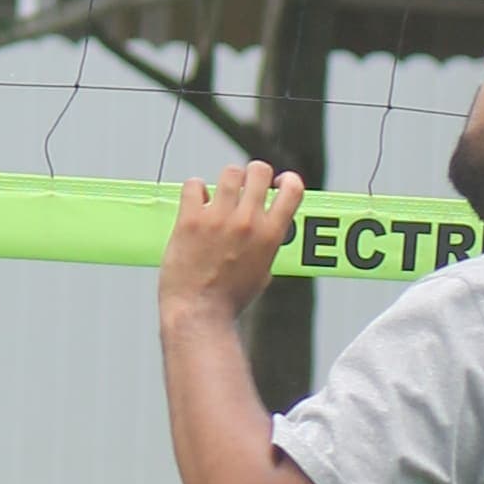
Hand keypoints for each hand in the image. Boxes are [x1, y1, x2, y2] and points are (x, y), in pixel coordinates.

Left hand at [159, 160, 303, 328]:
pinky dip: (196, 190)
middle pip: (258, 170)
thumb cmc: (230, 299)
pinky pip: (194, 185)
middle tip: (245, 186)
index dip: (286, 179)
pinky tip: (196, 202)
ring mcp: (218, 218)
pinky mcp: (191, 220)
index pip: (292, 189)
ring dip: (226, 181)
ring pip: (229, 173)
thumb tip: (264, 229)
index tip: (277, 182)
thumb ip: (265, 245)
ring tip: (220, 194)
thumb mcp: (262, 272)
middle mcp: (248, 222)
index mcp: (271, 235)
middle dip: (254, 174)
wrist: (199, 312)